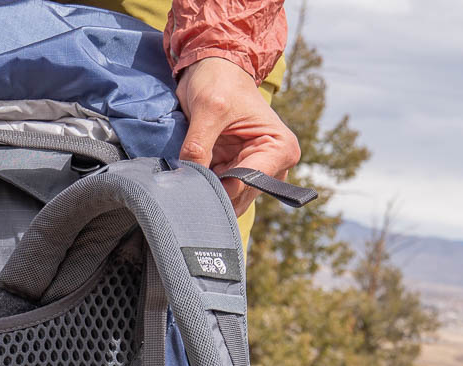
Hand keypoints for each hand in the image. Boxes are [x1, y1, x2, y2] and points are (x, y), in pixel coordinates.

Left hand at [175, 57, 300, 215]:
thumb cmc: (220, 80)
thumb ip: (199, 145)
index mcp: (280, 148)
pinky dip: (200, 188)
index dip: (219, 188)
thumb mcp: (209, 109)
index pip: (249, 182)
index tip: (191, 186)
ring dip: (203, 192)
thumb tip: (187, 179)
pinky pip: (217, 192)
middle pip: (239, 197)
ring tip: (182, 180)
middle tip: (181, 188)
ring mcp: (253, 172)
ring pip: (227, 201)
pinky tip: (186, 178)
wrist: (214, 68)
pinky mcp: (234, 173)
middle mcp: (274, 167)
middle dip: (211, 194)